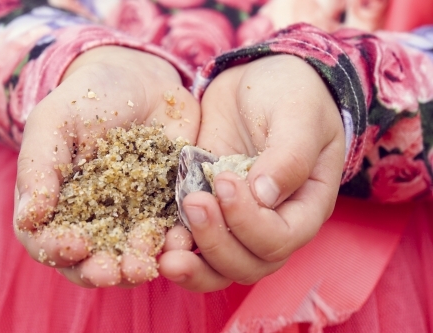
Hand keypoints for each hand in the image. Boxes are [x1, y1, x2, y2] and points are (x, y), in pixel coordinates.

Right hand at [13, 46, 199, 287]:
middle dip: (102, 271)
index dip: (57, 251)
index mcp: (60, 207)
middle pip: (94, 261)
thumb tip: (30, 218)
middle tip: (113, 271)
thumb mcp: (54, 122)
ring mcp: (135, 217)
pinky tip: (182, 239)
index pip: (48, 243)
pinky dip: (178, 241)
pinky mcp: (170, 207)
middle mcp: (97, 221)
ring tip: (147, 261)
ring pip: (134, 255)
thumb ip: (38, 167)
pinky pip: (174, 231)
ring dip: (140, 263)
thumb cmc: (88, 99)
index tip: (73, 244)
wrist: (141, 81)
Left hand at [159, 55, 345, 291]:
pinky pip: (193, 242)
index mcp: (305, 204)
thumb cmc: (289, 92)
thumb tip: (263, 196)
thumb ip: (289, 155)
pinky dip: (176, 249)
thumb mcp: (298, 113)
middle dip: (218, 243)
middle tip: (194, 204)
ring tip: (167, 255)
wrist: (255, 82)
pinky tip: (156, 243)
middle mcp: (273, 221)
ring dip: (195, 266)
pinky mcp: (206, 206)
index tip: (225, 181)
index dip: (251, 222)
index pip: (282, 238)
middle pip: (250, 263)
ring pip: (221, 266)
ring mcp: (237, 219)